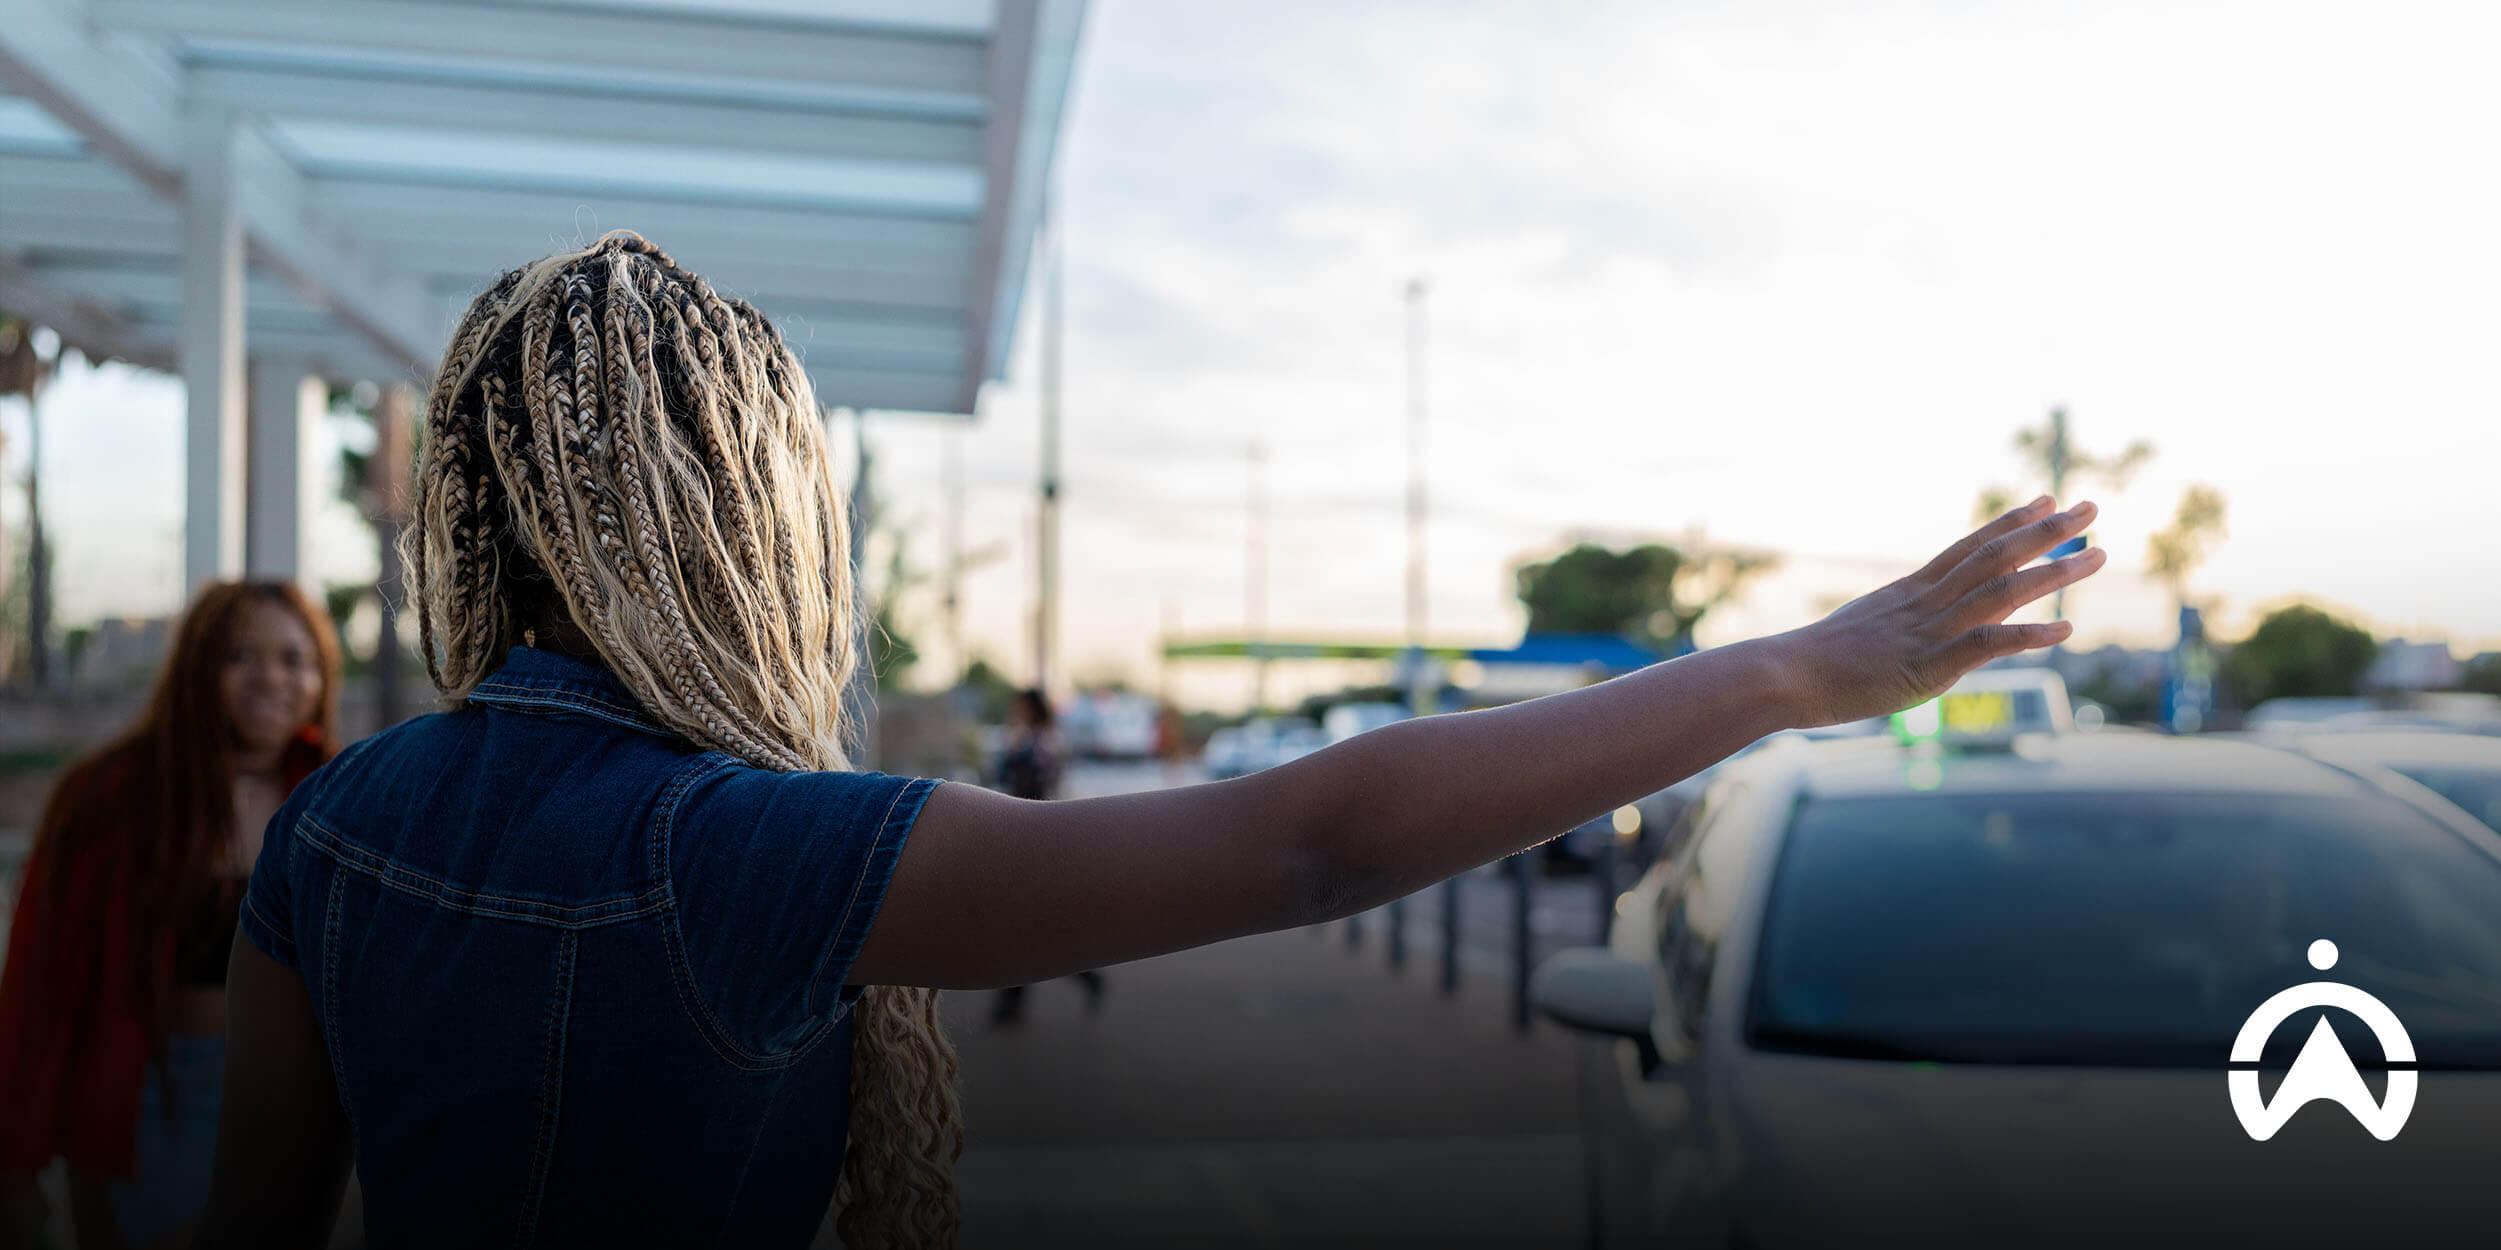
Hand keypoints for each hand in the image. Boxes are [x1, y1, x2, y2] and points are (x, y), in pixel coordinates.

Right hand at [1771, 496, 2105, 727]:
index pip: (1970, 547)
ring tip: (2096, 556)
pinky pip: (1986, 644)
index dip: (2011, 523)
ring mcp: (1929, 632)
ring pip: (2000, 592)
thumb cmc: (1811, 662)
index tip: (2045, 500)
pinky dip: (2027, 635)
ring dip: (2052, 573)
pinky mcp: (1929, 667)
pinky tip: (2064, 629)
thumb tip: (1906, 632)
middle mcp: (1925, 602)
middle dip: (2046, 531)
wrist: (1785, 674)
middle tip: (2090, 508)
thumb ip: (1894, 626)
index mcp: (1909, 592)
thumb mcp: (1860, 631)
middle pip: (1994, 557)